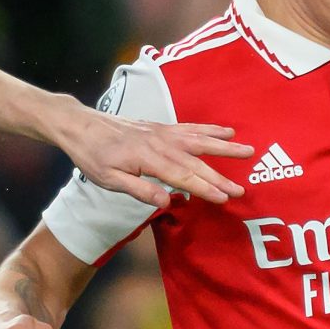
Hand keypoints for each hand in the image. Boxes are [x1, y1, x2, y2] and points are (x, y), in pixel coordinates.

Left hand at [54, 100, 250, 209]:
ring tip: (248, 151)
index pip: (182, 177)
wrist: (81, 126)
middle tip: (241, 190)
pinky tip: (226, 131)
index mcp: (147, 159)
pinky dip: (210, 129)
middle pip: (195, 162)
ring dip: (224, 147)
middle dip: (220, 176)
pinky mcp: (161, 127)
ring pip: (199, 140)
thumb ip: (139, 190)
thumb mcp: (109, 180)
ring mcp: (162, 132)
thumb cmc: (93, 157)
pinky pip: (190, 128)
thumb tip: (167, 202)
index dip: (205, 188)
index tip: (224, 198)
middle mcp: (159, 143)